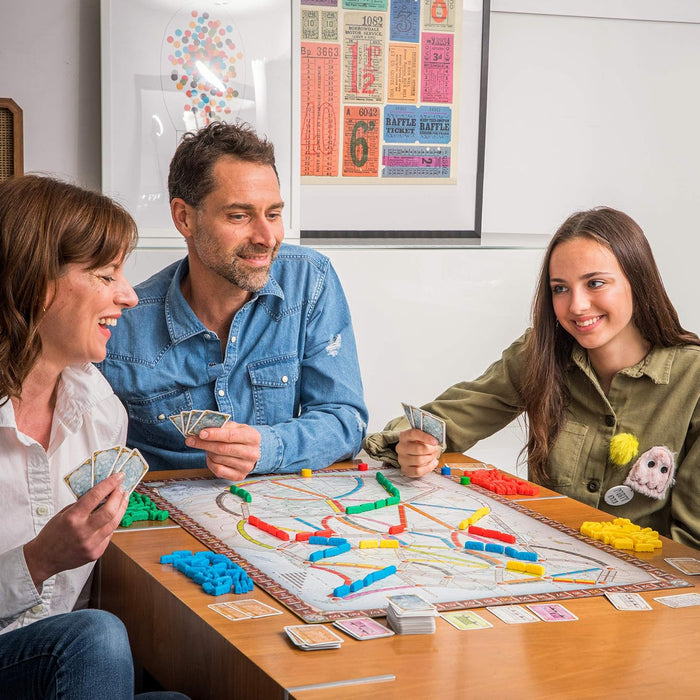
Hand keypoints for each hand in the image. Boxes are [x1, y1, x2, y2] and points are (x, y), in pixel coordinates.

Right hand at [23, 471, 128, 587]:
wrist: (44, 558)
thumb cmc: (52, 534)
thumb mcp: (64, 513)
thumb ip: (83, 504)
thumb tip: (102, 493)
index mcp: (72, 518)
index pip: (95, 496)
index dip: (110, 484)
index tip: (119, 476)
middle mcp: (82, 531)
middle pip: (110, 511)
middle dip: (119, 496)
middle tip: (121, 488)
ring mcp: (90, 544)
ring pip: (114, 523)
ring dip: (121, 508)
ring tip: (123, 499)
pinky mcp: (96, 553)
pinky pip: (109, 535)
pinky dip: (112, 524)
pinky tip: (113, 517)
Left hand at [186, 422, 260, 480]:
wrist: (250, 451)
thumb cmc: (240, 437)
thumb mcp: (235, 427)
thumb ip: (222, 426)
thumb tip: (202, 429)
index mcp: (253, 437)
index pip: (230, 436)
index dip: (214, 434)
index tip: (201, 433)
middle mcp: (253, 453)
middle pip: (223, 448)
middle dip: (204, 444)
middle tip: (191, 440)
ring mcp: (247, 466)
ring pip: (218, 459)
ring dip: (208, 452)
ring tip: (207, 447)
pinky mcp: (239, 476)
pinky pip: (218, 470)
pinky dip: (210, 463)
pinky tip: (211, 457)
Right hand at [396, 428, 440, 477]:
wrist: (410, 453)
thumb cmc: (418, 444)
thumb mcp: (422, 436)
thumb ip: (427, 436)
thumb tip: (435, 442)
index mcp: (404, 436)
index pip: (413, 434)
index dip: (425, 438)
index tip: (435, 441)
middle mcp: (401, 447)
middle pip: (418, 449)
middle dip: (431, 450)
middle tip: (435, 449)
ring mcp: (402, 459)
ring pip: (419, 460)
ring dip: (430, 458)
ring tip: (433, 456)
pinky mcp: (405, 469)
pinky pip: (418, 471)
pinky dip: (428, 467)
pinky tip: (432, 463)